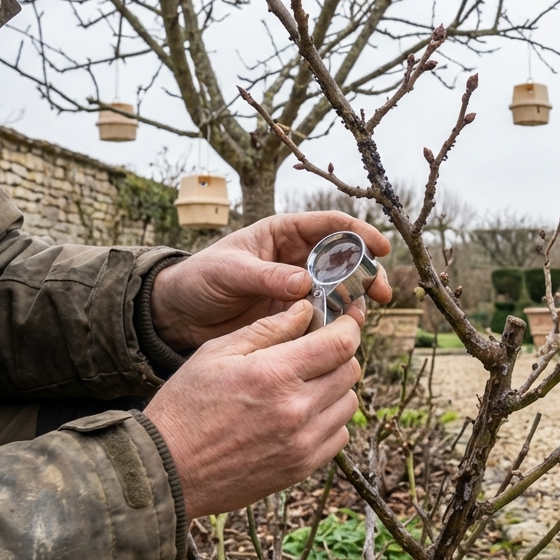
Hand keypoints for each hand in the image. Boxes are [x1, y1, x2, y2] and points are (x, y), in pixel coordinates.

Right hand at [144, 301, 360, 518]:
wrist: (167, 470)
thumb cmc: (185, 406)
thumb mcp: (216, 353)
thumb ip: (267, 329)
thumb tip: (305, 309)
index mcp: (274, 374)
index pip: (341, 343)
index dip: (350, 326)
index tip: (346, 320)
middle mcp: (296, 410)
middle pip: (350, 371)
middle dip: (339, 354)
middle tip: (316, 351)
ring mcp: (302, 443)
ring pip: (348, 403)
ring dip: (335, 388)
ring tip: (304, 385)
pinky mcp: (301, 467)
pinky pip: (339, 436)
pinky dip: (329, 421)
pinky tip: (301, 415)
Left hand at [150, 211, 392, 349]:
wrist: (177, 315)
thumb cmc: (199, 279)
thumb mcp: (229, 272)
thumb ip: (267, 276)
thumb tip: (306, 283)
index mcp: (283, 234)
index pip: (330, 225)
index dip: (359, 233)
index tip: (381, 247)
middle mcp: (297, 258)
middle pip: (345, 259)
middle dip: (368, 273)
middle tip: (383, 293)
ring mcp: (298, 288)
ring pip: (340, 290)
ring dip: (357, 302)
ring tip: (364, 318)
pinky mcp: (294, 316)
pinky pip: (324, 317)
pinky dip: (337, 325)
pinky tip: (344, 335)